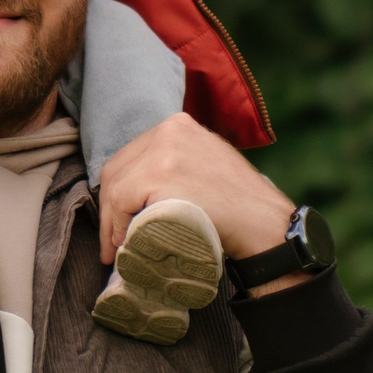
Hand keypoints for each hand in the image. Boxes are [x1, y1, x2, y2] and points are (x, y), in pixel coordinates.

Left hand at [97, 114, 304, 294]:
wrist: (263, 223)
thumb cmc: (237, 205)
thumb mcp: (204, 164)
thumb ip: (174, 164)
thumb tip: (136, 189)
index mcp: (178, 125)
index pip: (131, 156)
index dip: (117, 191)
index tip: (116, 217)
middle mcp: (169, 130)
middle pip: (118, 168)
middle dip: (109, 206)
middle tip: (110, 240)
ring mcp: (164, 151)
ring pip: (115, 186)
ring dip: (111, 221)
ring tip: (115, 247)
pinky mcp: (159, 174)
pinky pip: (121, 201)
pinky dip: (117, 224)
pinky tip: (124, 241)